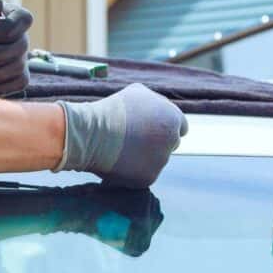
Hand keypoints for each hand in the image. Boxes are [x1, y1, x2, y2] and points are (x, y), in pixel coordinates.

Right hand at [54, 83, 188, 187]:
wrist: (92, 134)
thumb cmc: (113, 111)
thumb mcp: (139, 94)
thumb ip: (158, 104)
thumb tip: (161, 110)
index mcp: (173, 119)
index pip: (181, 127)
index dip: (166, 127)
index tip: (154, 129)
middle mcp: (172, 141)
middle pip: (170, 144)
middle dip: (157, 142)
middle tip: (136, 138)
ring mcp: (161, 161)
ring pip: (156, 160)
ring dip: (144, 156)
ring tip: (121, 147)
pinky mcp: (148, 178)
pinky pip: (143, 174)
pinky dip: (133, 170)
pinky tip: (119, 160)